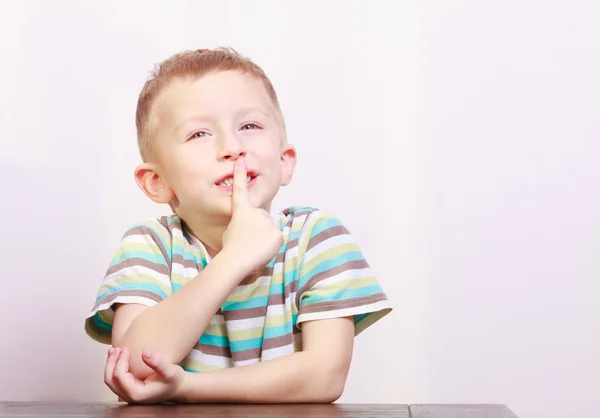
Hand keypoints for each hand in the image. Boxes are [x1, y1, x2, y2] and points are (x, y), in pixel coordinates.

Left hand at [104, 347, 185, 403]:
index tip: (126, 348)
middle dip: (111, 363)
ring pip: (111, 381)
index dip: (120, 361)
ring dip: (111, 365)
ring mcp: (128, 395)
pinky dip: (115, 368)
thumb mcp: (170, 371)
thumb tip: (145, 352)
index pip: (119, 376)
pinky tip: (118, 357)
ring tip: (114, 350)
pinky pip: (116, 380)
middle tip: (116, 348)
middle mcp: (129, 397)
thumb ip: (158, 363)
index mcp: (136, 393)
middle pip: (110, 380)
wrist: (178, 388)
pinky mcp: (129, 390)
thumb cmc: (174, 381)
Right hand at [222, 157, 283, 274]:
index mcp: (241, 210)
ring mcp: (268, 221)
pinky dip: (270, 246)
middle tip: (248, 241)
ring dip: (264, 239)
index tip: (241, 159)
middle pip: (261, 219)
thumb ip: (241, 224)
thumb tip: (248, 229)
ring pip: (269, 230)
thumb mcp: (231, 231)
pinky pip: (276, 240)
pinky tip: (262, 250)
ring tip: (253, 247)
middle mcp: (256, 211)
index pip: (240, 189)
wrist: (236, 258)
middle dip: (258, 229)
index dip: (240, 173)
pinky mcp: (277, 233)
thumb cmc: (230, 248)